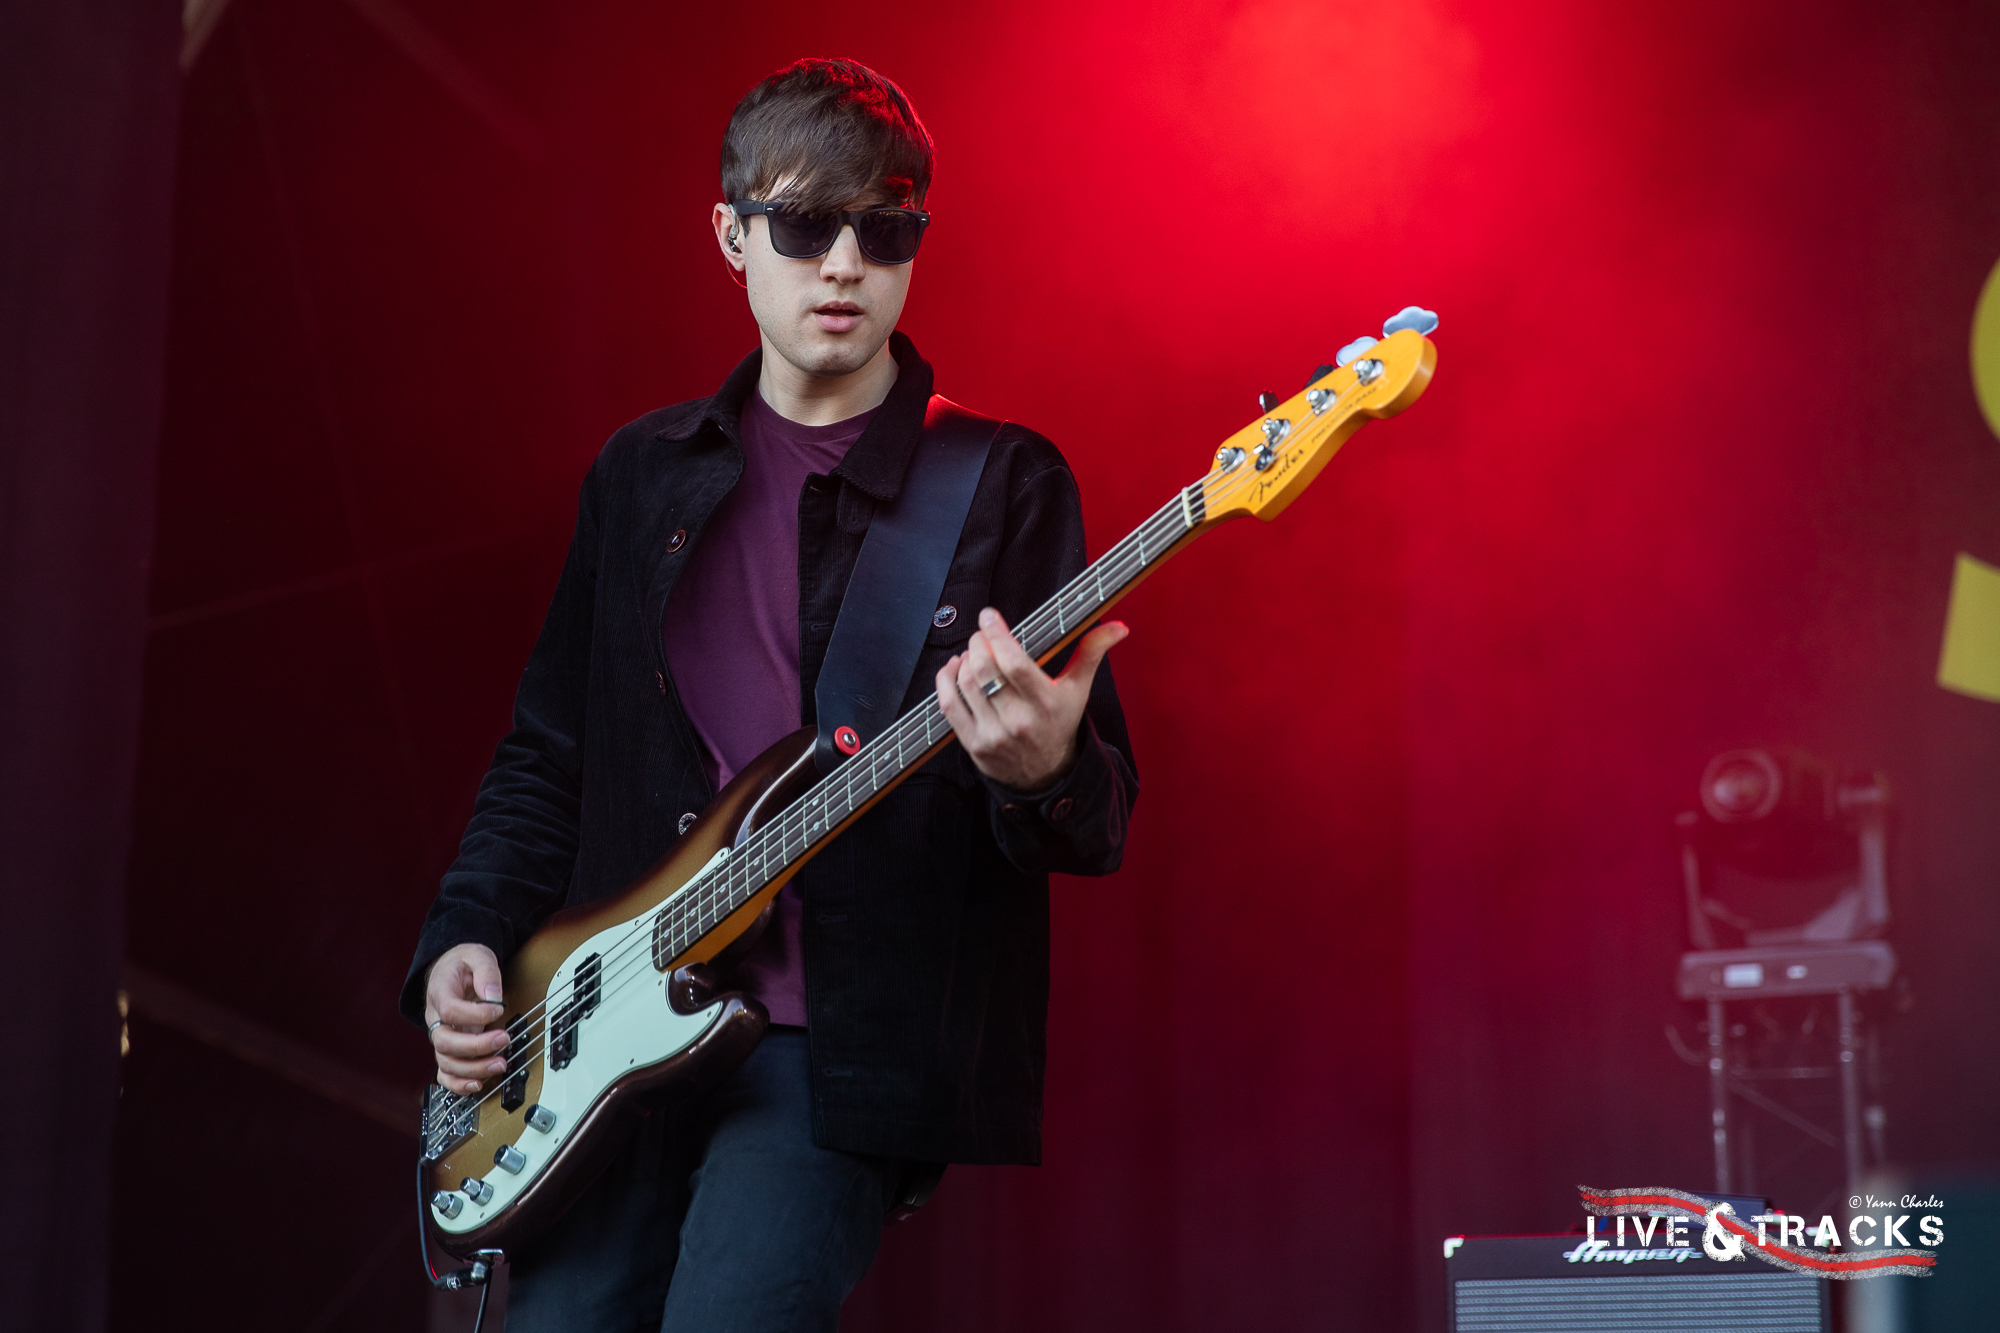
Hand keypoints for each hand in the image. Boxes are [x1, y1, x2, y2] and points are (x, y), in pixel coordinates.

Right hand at [424, 942, 508, 1094]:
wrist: (450, 970)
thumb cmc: (463, 964)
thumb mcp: (476, 955)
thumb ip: (486, 972)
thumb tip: (493, 996)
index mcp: (439, 993)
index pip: (450, 1010)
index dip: (474, 1014)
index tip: (498, 1009)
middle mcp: (436, 1019)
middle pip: (444, 1041)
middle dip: (475, 1046)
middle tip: (503, 1039)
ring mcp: (441, 1036)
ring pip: (446, 1061)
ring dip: (473, 1068)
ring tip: (500, 1064)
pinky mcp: (449, 1048)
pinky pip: (445, 1073)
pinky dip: (458, 1084)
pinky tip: (478, 1084)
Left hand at [935, 608, 1127, 791]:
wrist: (1046, 774)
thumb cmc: (1060, 723)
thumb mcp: (1079, 690)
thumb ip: (1091, 653)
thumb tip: (1119, 628)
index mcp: (1047, 703)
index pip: (1015, 663)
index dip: (997, 635)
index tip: (989, 616)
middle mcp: (1019, 720)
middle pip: (985, 669)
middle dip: (978, 642)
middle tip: (982, 635)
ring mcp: (993, 735)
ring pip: (966, 683)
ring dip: (964, 659)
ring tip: (972, 652)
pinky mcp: (973, 745)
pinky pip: (948, 706)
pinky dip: (946, 680)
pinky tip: (954, 668)